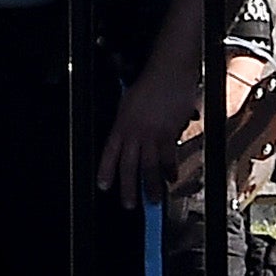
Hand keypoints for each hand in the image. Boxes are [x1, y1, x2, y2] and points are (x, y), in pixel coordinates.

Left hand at [96, 55, 202, 208]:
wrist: (168, 71)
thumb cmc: (151, 83)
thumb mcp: (129, 102)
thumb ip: (128, 123)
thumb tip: (130, 140)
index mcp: (121, 124)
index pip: (110, 152)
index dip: (106, 171)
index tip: (103, 186)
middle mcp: (134, 131)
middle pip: (129, 166)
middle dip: (128, 188)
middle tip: (129, 205)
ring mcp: (152, 134)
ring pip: (149, 166)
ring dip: (151, 186)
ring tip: (154, 199)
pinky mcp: (169, 133)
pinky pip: (168, 157)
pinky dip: (170, 170)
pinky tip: (172, 178)